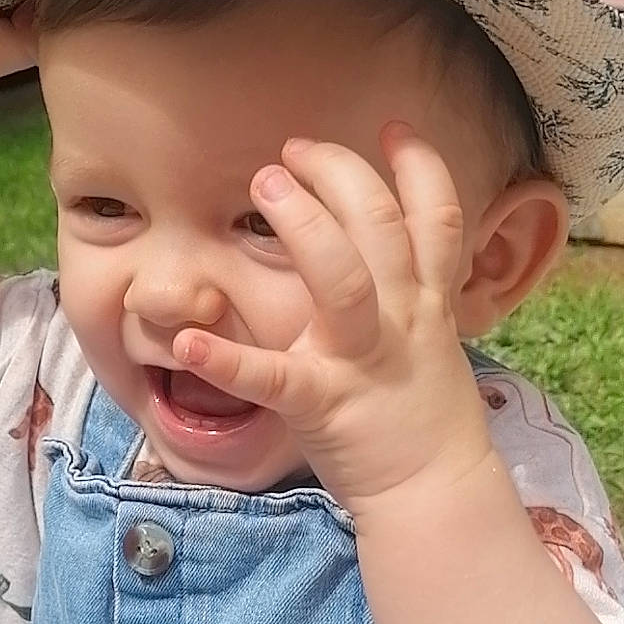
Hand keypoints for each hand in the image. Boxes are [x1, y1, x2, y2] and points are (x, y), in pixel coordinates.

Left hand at [172, 122, 494, 519]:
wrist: (436, 495)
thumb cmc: (424, 420)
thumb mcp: (428, 345)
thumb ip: (406, 298)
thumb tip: (378, 259)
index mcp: (426, 304)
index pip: (438, 218)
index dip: (419, 166)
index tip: (393, 128)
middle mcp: (401, 320)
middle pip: (383, 226)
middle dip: (340, 175)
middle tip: (294, 149)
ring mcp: (362, 360)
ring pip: (344, 279)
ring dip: (305, 225)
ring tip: (265, 182)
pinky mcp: (323, 404)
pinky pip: (272, 378)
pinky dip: (226, 360)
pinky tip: (185, 338)